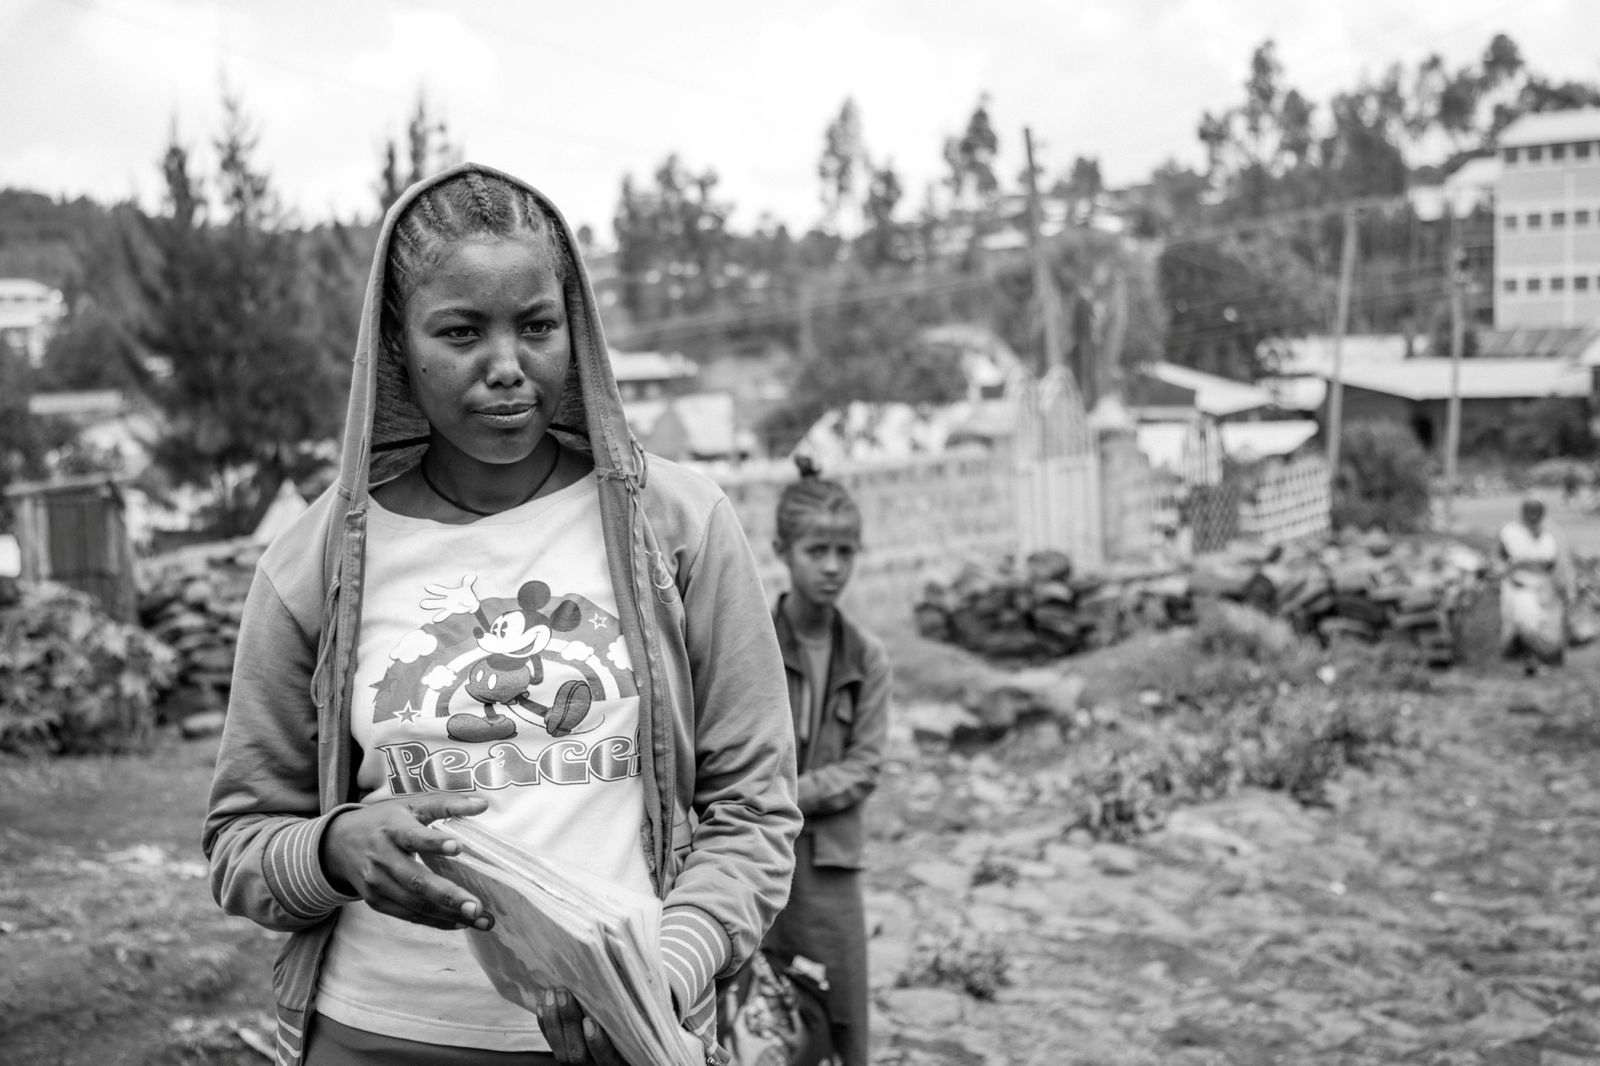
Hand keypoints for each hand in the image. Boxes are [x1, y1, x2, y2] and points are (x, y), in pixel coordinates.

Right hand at [320, 794, 493, 930]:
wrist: (338, 844)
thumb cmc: (385, 821)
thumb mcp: (410, 805)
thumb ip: (446, 804)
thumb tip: (483, 804)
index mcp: (392, 829)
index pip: (413, 836)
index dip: (434, 843)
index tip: (458, 846)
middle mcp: (382, 858)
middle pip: (416, 881)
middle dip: (448, 896)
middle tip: (478, 907)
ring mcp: (377, 884)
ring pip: (415, 904)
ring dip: (449, 915)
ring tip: (480, 920)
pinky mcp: (377, 902)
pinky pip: (409, 915)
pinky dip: (435, 921)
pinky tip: (460, 923)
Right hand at [420, 574, 479, 622]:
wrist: (470, 602)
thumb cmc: (466, 593)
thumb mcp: (467, 588)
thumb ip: (468, 582)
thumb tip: (472, 576)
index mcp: (449, 592)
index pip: (441, 591)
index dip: (435, 589)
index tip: (427, 587)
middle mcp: (446, 599)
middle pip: (438, 601)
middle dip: (431, 603)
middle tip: (422, 604)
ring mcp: (448, 606)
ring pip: (440, 608)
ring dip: (434, 610)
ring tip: (427, 614)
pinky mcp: (451, 610)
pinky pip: (445, 614)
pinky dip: (441, 616)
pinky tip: (434, 619)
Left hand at [538, 988, 626, 1065]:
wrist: (610, 1048)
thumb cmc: (631, 1032)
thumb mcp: (631, 1030)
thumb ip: (624, 1019)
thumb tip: (624, 991)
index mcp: (616, 1062)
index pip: (607, 1058)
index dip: (597, 1043)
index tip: (589, 1022)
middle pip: (579, 1055)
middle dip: (569, 1023)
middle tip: (564, 995)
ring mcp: (581, 1064)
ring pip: (562, 1054)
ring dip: (553, 1022)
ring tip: (552, 995)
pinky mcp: (567, 1056)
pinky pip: (552, 1048)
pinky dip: (545, 1027)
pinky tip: (542, 1007)